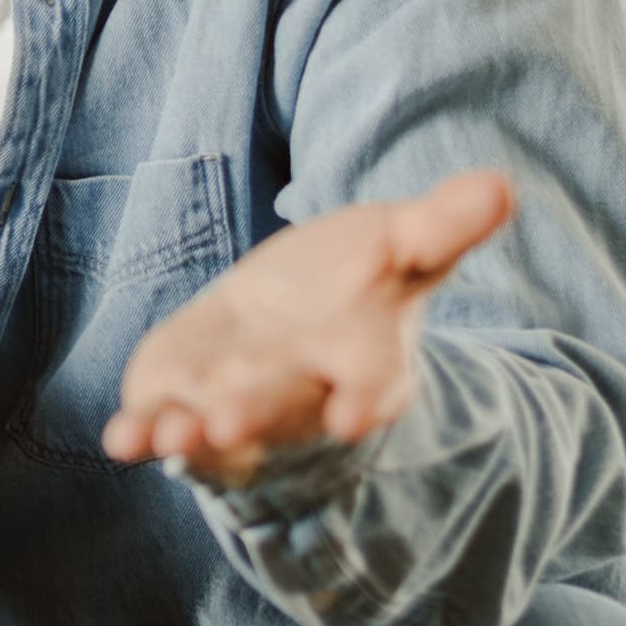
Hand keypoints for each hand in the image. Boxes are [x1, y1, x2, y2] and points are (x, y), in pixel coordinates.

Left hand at [100, 171, 516, 482]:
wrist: (291, 320)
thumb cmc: (355, 283)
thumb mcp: (402, 245)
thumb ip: (442, 225)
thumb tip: (502, 185)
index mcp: (362, 357)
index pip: (370, 380)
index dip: (364, 395)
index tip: (355, 413)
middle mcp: (299, 392)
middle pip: (280, 405)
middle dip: (256, 412)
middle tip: (229, 422)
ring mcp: (235, 403)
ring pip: (216, 426)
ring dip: (193, 433)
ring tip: (172, 437)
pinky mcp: (180, 401)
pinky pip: (158, 424)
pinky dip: (143, 432)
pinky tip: (123, 440)